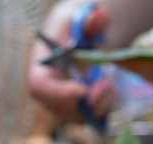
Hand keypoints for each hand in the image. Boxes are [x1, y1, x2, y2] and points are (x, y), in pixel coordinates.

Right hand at [28, 4, 116, 122]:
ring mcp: (63, 104)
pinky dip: (104, 108)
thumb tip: (100, 17)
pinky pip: (90, 117)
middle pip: (61, 109)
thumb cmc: (72, 28)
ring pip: (79, 117)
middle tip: (107, 85)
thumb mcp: (78, 20)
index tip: (83, 89)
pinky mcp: (79, 109)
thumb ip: (90, 21)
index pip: (40, 88)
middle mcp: (49, 92)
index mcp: (40, 69)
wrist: (77, 38)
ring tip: (111, 86)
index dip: (60, 93)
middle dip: (87, 102)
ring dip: (99, 106)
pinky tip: (112, 91)